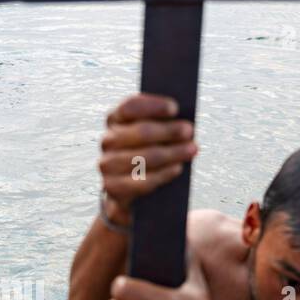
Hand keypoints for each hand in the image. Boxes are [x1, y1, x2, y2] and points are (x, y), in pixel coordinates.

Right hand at [99, 93, 196, 221]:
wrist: (132, 194)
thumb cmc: (150, 155)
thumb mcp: (155, 136)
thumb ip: (164, 125)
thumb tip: (183, 124)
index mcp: (116, 120)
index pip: (129, 107)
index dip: (152, 106)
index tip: (174, 108)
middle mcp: (108, 140)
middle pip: (139, 131)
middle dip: (168, 131)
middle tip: (189, 131)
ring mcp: (107, 164)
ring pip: (142, 157)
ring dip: (171, 153)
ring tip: (192, 150)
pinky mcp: (112, 187)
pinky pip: (140, 181)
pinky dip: (162, 174)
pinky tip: (177, 168)